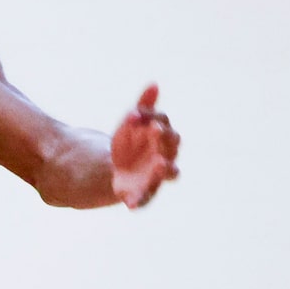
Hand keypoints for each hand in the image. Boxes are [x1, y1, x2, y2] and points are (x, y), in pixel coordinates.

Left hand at [111, 84, 179, 208]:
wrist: (117, 170)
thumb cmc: (131, 144)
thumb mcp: (132, 126)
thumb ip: (143, 107)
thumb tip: (154, 83)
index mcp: (163, 137)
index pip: (164, 124)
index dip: (151, 117)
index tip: (133, 113)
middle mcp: (166, 155)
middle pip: (172, 146)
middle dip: (164, 139)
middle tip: (154, 131)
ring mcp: (157, 175)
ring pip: (169, 173)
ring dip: (165, 169)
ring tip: (159, 165)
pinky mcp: (145, 192)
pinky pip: (146, 198)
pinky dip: (140, 201)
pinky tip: (131, 205)